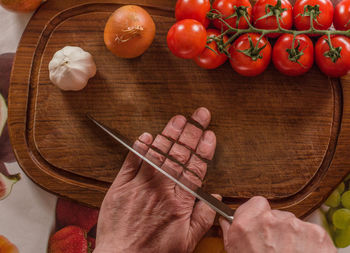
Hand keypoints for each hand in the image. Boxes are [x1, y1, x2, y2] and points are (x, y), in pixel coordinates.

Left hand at [94, 107, 219, 252]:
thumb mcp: (187, 242)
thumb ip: (203, 218)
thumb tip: (214, 197)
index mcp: (179, 202)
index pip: (195, 168)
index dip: (203, 149)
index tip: (209, 134)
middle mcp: (161, 189)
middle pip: (179, 155)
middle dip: (191, 132)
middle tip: (199, 115)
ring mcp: (140, 185)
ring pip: (157, 154)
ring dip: (169, 134)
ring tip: (178, 119)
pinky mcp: (121, 186)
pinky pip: (131, 162)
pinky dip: (139, 148)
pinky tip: (147, 136)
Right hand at [219, 196, 335, 252]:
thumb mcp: (235, 252)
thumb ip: (232, 232)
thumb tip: (227, 222)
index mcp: (247, 225)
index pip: (256, 203)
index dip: (259, 214)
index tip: (261, 224)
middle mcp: (270, 221)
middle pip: (276, 215)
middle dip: (277, 228)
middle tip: (276, 247)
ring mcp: (294, 226)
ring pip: (294, 224)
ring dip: (293, 236)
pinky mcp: (316, 234)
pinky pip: (311, 233)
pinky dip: (309, 243)